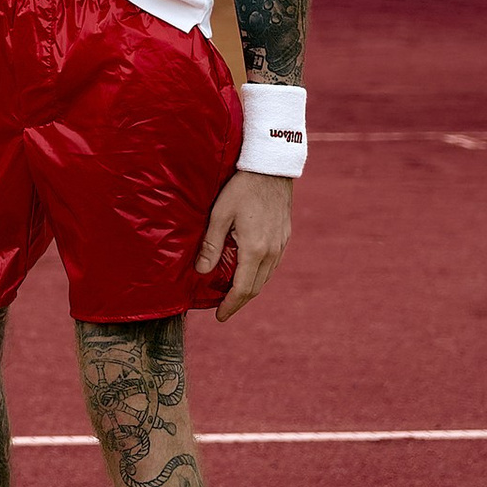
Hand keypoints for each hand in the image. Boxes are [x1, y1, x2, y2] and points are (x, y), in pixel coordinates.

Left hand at [197, 170, 291, 322]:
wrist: (271, 169)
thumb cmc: (241, 188)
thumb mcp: (219, 214)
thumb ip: (211, 245)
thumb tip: (201, 272)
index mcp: (255, 250)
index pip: (243, 289)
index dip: (231, 305)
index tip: (220, 317)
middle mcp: (272, 253)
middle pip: (255, 288)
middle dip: (239, 301)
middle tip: (224, 309)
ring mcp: (281, 246)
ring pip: (265, 277)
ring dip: (249, 288)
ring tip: (232, 293)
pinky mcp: (284, 237)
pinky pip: (272, 265)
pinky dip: (259, 274)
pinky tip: (248, 271)